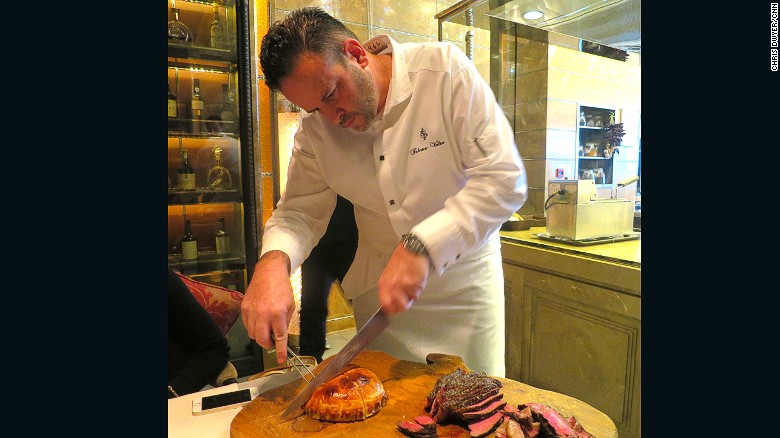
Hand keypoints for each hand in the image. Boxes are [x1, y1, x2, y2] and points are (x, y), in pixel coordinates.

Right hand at [240, 250, 295, 364]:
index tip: (281, 359)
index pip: (279, 337)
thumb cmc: (282, 288)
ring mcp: (251, 311)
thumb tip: (280, 335)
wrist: (269, 273)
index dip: (280, 351)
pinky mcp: (244, 308)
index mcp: (278, 314)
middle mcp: (263, 314)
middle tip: (273, 343)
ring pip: (253, 334)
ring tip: (267, 329)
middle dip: (268, 345)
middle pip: (262, 340)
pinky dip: (253, 328)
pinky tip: (259, 322)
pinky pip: (247, 325)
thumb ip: (285, 321)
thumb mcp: (290, 305)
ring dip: (260, 336)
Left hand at [377, 242, 429, 314]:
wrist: (411, 249)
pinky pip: (420, 290)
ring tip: (413, 280)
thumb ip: (389, 289)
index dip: (393, 310)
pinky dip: (421, 285)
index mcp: (384, 284)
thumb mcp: (389, 275)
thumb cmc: (401, 261)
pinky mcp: (416, 281)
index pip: (386, 305)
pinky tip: (417, 276)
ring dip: (415, 291)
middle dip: (408, 302)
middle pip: (403, 306)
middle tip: (409, 295)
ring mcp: (405, 284)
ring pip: (414, 298)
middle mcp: (393, 286)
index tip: (398, 309)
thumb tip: (391, 304)